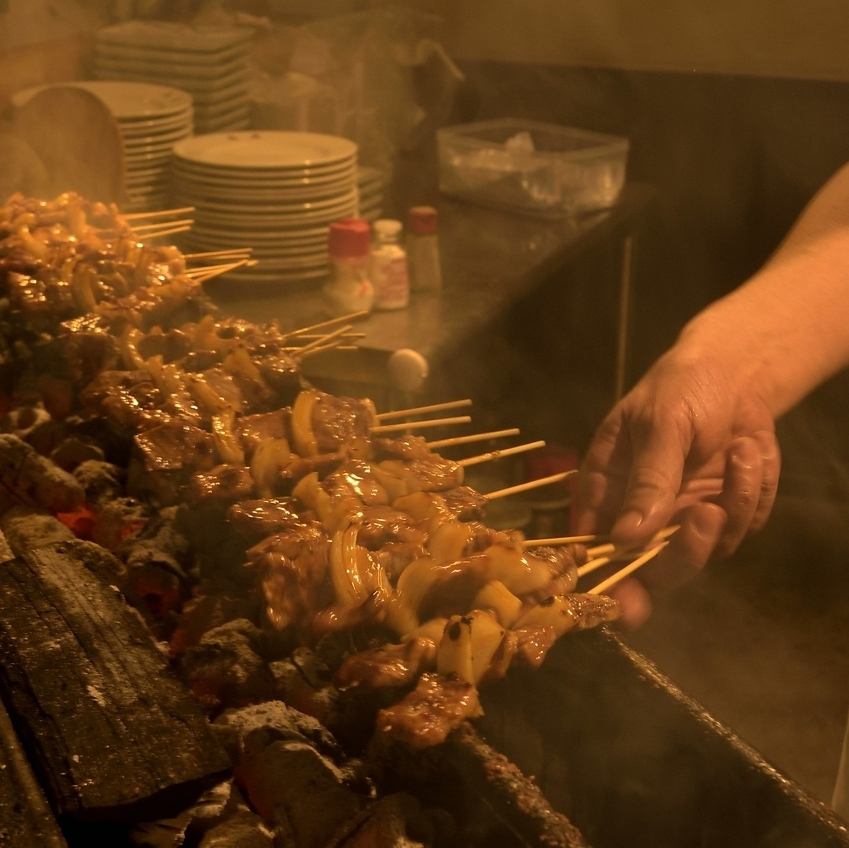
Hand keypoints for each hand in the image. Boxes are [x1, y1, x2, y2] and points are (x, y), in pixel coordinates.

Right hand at [574, 343, 779, 626]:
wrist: (735, 378)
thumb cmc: (680, 390)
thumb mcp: (661, 425)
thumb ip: (648, 479)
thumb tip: (626, 539)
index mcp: (604, 490)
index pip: (592, 548)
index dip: (604, 582)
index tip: (627, 605)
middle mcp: (638, 516)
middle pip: (649, 572)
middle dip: (683, 554)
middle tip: (708, 516)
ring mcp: (680, 522)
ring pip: (702, 556)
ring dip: (732, 505)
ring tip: (740, 451)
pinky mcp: (723, 520)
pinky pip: (741, 530)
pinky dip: (752, 492)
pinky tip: (746, 451)